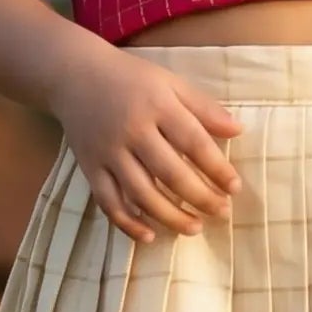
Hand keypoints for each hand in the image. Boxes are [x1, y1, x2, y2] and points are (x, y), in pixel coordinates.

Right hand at [49, 46, 244, 244]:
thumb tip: (237, 131)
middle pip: (170, 173)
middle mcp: (132, 131)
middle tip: (222, 212)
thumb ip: (203, 107)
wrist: (73, 75)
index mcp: (157, 105)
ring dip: (169, 216)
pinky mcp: (90, 168)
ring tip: (194, 228)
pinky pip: (108, 201)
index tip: (235, 187)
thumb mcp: (170, 83)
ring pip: (141, 193)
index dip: (217, 168)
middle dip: (200, 197)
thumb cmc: (130, 78)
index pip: (194, 142)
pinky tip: (149, 236)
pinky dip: (127, 223)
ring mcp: (108, 152)